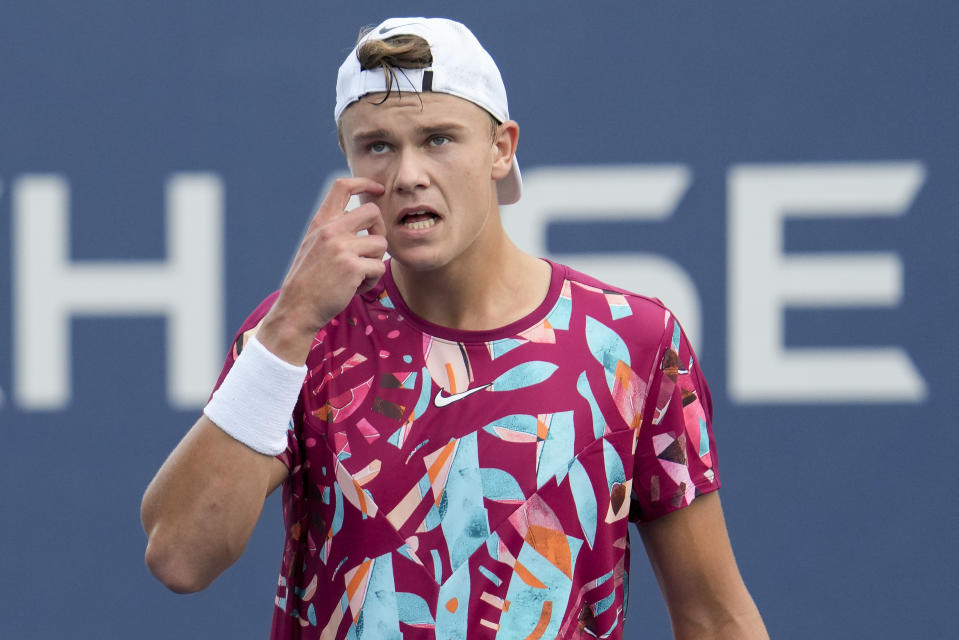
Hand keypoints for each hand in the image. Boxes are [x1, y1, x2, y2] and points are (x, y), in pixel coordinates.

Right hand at [257, 177, 386, 363]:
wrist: (297, 308)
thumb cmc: (309, 280)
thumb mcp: (313, 246)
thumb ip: (332, 230)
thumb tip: (360, 217)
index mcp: (321, 223)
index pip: (342, 186)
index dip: (364, 182)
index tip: (378, 189)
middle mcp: (331, 230)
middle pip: (372, 212)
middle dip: (380, 229)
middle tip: (373, 248)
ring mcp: (342, 248)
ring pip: (381, 244)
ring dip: (375, 262)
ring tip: (358, 276)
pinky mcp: (353, 267)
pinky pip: (379, 268)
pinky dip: (372, 281)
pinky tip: (356, 288)